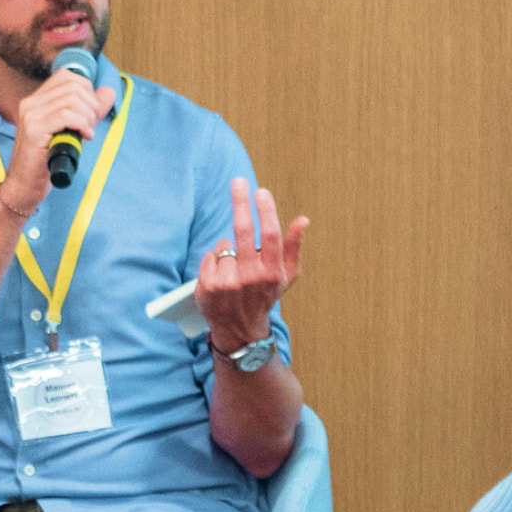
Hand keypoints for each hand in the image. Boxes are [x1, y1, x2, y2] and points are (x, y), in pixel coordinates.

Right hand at [2, 69, 116, 210]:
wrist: (25, 185)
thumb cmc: (47, 160)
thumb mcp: (72, 130)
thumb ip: (90, 110)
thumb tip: (109, 91)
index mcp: (36, 99)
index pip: (66, 76)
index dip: (86, 90)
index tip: (91, 112)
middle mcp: (30, 103)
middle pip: (73, 86)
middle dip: (91, 104)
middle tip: (91, 125)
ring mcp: (30, 115)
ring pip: (72, 99)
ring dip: (88, 116)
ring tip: (87, 133)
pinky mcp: (34, 130)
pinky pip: (66, 116)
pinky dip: (82, 124)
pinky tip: (84, 136)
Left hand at [195, 179, 307, 351]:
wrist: (240, 330)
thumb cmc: (264, 295)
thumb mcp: (285, 276)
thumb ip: (293, 247)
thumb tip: (302, 219)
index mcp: (272, 273)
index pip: (270, 235)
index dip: (266, 210)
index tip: (261, 191)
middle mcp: (251, 278)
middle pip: (244, 230)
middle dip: (240, 202)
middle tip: (238, 181)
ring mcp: (228, 283)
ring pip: (224, 244)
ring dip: (227, 248)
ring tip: (233, 268)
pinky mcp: (208, 287)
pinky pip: (209, 256)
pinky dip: (214, 259)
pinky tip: (220, 274)